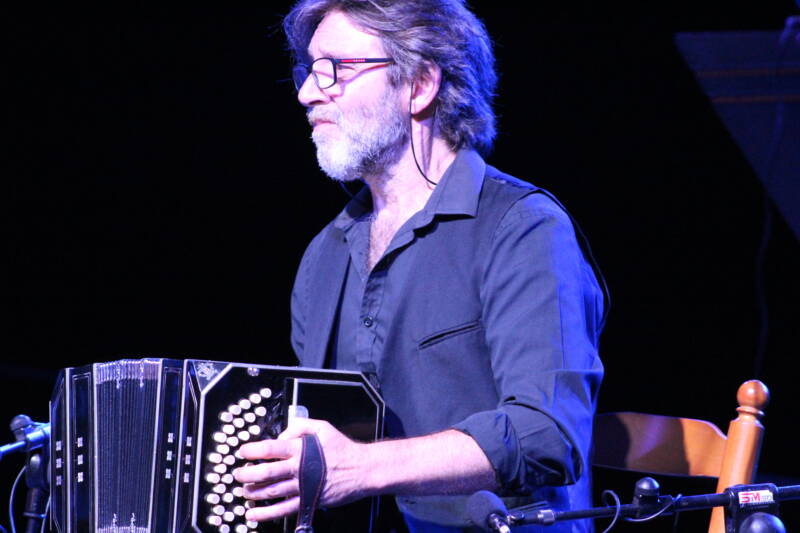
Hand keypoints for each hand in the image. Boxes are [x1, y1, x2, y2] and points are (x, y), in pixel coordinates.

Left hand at [233, 417, 369, 522]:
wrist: (362, 470)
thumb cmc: (342, 449)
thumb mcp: (323, 427)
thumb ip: (301, 425)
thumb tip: (282, 434)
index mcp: (301, 449)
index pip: (270, 449)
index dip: (252, 450)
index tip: (242, 451)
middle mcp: (299, 468)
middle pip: (266, 472)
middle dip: (247, 474)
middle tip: (237, 474)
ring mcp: (303, 487)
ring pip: (272, 492)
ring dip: (253, 493)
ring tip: (243, 491)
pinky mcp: (308, 501)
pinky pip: (283, 509)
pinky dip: (266, 514)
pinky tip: (254, 515)